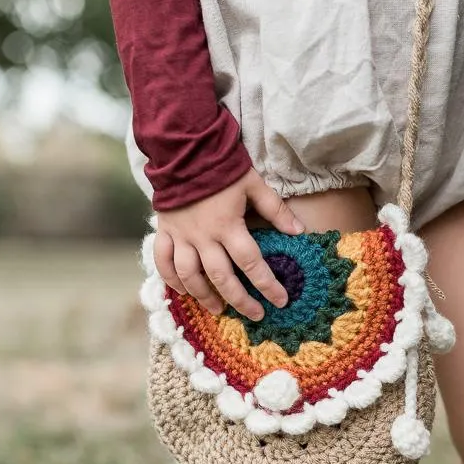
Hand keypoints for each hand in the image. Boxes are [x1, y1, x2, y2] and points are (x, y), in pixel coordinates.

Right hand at [154, 169, 304, 320]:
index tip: (281, 301)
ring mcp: (181, 235)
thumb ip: (276, 210)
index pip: (251, 263)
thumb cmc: (222, 166)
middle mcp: (203, 235)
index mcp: (228, 225)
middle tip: (256, 315)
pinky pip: (163, 261)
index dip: (267, 285)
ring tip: (219, 309)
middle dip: (240, 300)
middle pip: (221, 277)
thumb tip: (299, 231)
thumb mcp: (254, 184)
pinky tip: (183, 292)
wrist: (183, 148)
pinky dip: (171, 279)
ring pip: (189, 275)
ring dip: (204, 296)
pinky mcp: (164, 231)